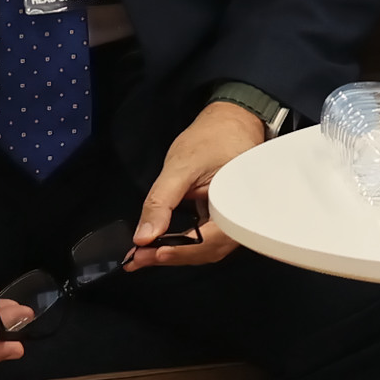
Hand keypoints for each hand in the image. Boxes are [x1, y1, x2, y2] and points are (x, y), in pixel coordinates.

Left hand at [121, 101, 266, 271]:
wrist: (231, 120)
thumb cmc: (211, 138)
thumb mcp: (180, 167)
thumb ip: (161, 202)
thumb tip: (143, 238)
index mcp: (239, 204)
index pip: (211, 240)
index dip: (180, 251)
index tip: (147, 254)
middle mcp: (241, 216)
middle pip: (209, 250)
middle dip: (174, 256)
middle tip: (137, 259)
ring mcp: (234, 218)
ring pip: (208, 248)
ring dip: (177, 254)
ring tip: (144, 256)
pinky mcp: (224, 216)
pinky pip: (207, 237)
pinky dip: (183, 244)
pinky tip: (162, 245)